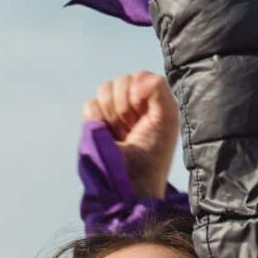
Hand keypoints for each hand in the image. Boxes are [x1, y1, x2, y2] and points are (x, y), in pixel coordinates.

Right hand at [83, 71, 178, 199]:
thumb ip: (158, 89)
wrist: (131, 180)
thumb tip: (136, 78)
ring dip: (113, 113)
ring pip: (104, 89)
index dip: (140, 95)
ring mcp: (111, 112)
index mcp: (151, 100)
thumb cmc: (153, 153)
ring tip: (121, 133)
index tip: (146, 118)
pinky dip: (98, 119)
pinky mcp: (93, 123)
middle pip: (121, 81)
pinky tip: (108, 135)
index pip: (139, 77)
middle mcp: (131, 103)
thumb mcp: (167, 118)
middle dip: (126, 106)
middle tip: (133, 129)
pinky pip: (90, 105)